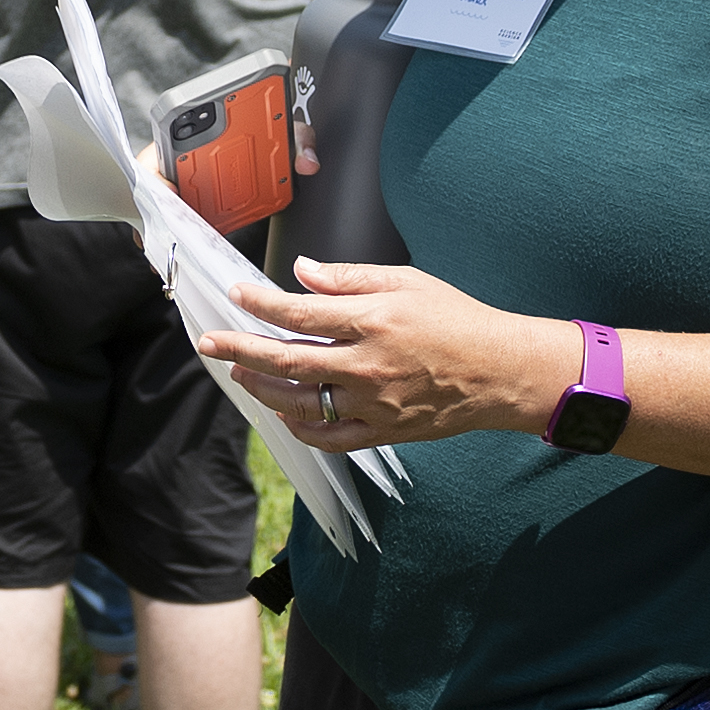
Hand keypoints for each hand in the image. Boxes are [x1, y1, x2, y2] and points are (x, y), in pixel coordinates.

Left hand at [194, 258, 561, 449]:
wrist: (500, 371)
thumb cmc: (456, 320)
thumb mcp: (406, 282)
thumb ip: (349, 278)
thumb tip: (302, 272)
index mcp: (372, 321)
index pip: (299, 313)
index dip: (259, 304)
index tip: (235, 295)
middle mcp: (366, 365)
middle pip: (286, 361)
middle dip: (239, 350)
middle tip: (209, 343)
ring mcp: (373, 403)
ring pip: (299, 403)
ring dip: (261, 389)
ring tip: (240, 374)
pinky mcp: (382, 431)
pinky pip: (328, 437)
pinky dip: (300, 428)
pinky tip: (284, 414)